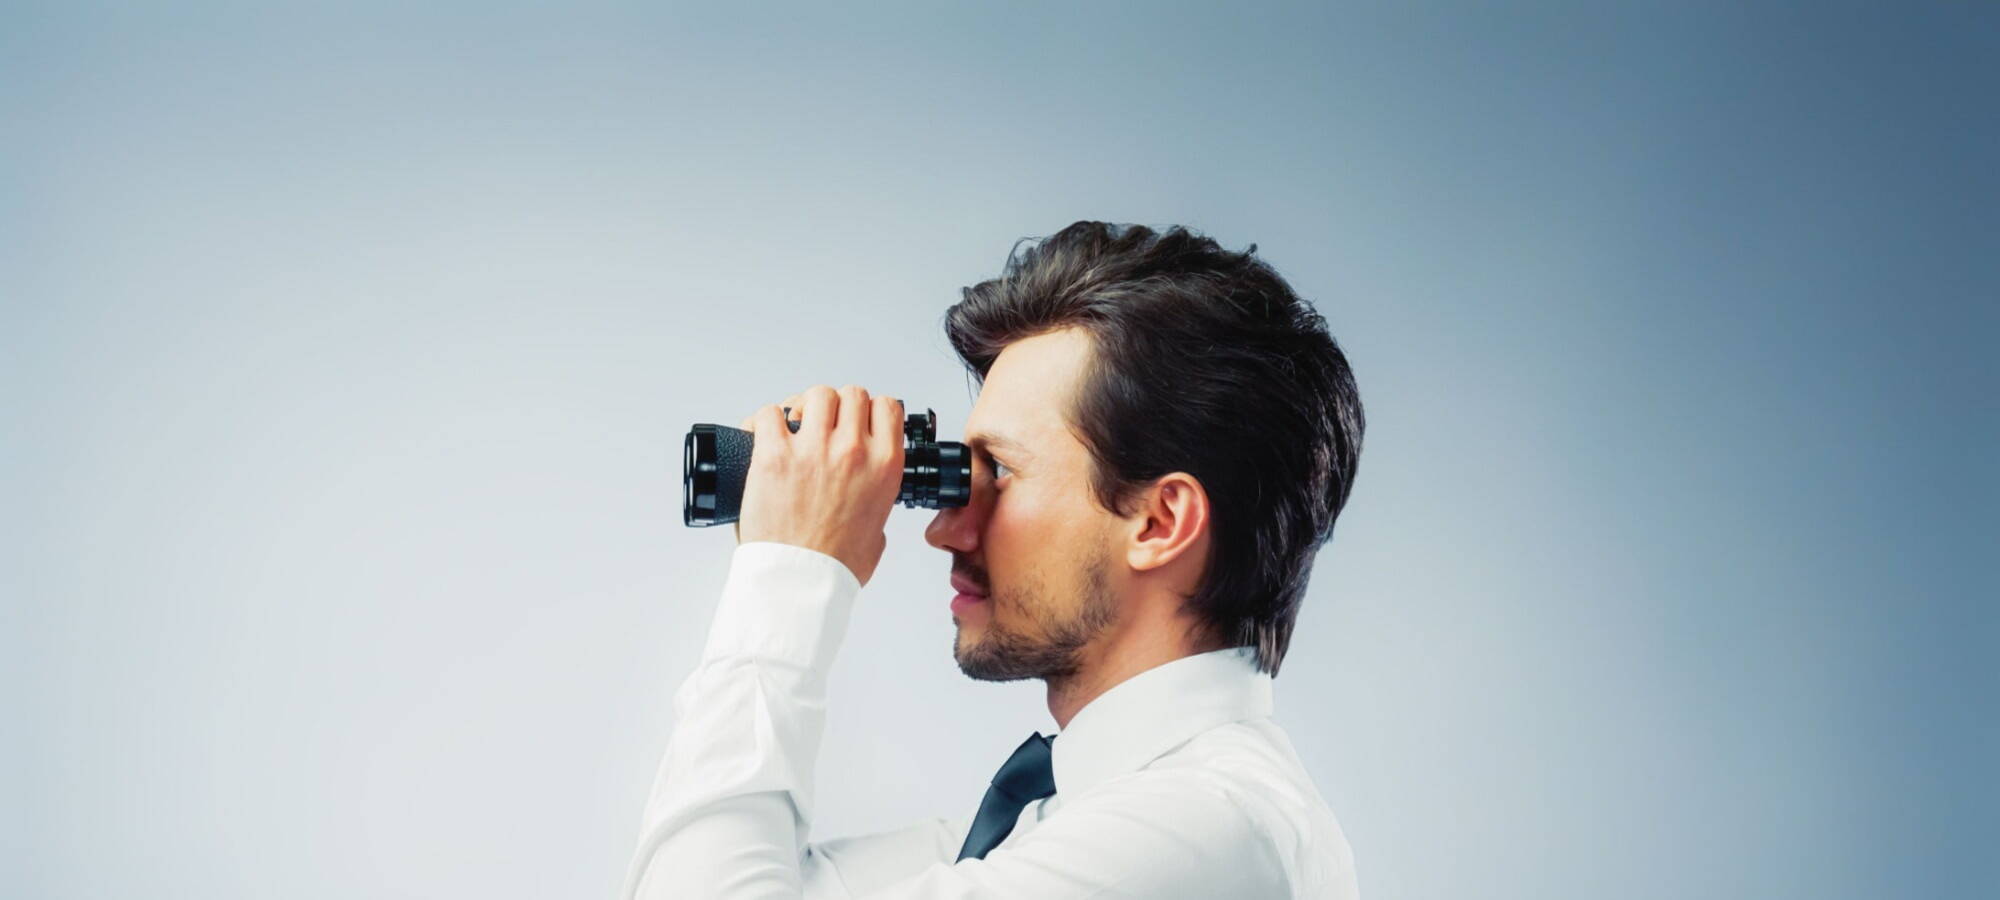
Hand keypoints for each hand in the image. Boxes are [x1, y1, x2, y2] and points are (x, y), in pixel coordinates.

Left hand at [733, 385, 905, 586]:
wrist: (799, 582)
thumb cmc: (834, 566)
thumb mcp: (878, 531)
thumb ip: (877, 504)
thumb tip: (868, 497)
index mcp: (884, 466)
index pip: (887, 407)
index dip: (871, 410)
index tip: (860, 420)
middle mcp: (852, 451)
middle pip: (850, 394)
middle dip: (838, 407)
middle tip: (825, 425)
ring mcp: (813, 450)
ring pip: (814, 395)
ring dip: (805, 406)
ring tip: (796, 428)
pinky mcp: (774, 455)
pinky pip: (769, 414)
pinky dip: (765, 421)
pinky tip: (765, 436)